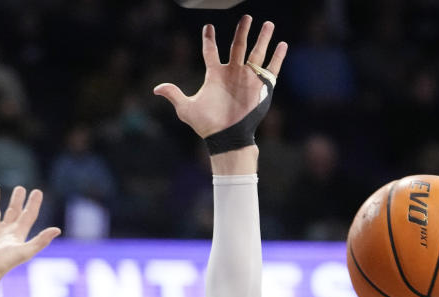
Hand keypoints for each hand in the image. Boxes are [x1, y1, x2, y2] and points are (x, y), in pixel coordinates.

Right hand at [0, 185, 60, 279]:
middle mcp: (4, 231)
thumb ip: (40, 241)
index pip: (28, 215)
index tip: (37, 192)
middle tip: (20, 188)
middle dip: (17, 200)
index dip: (34, 204)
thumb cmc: (1, 264)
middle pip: (13, 212)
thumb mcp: (23, 251)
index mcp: (17, 234)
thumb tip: (57, 230)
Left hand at [154, 15, 287, 138]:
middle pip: (238, 46)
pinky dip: (277, 57)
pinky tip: (282, 45)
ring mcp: (248, 79)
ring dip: (263, 38)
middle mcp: (233, 73)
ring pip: (257, 53)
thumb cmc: (207, 125)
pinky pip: (271, 69)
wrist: (227, 138)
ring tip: (268, 24)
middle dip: (242, 31)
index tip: (208, 27)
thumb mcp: (186, 109)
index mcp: (215, 75)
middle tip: (246, 17)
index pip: (211, 52)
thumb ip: (174, 95)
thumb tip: (156, 89)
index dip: (209, 39)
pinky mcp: (261, 87)